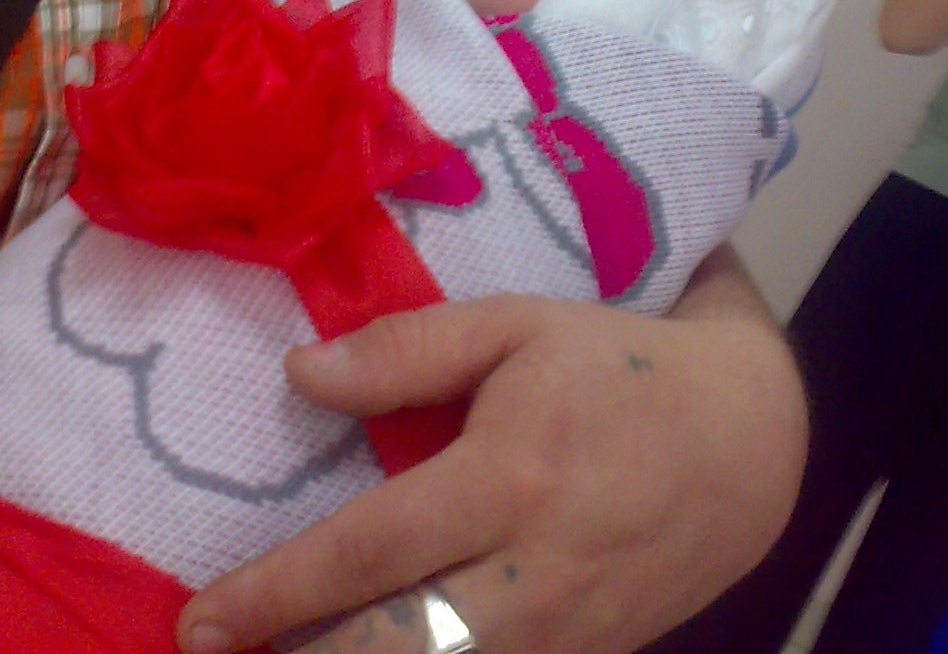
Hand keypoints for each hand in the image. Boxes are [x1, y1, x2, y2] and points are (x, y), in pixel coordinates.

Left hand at [175, 256, 806, 653]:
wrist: (746, 443)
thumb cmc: (613, 368)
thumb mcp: (516, 326)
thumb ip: (408, 348)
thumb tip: (299, 372)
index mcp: (509, 479)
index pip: (372, 552)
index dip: (278, 594)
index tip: (201, 618)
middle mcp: (532, 578)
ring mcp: (563, 639)